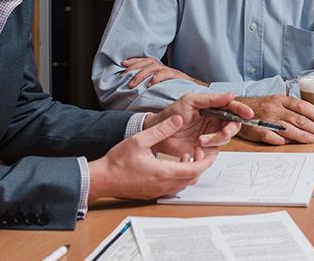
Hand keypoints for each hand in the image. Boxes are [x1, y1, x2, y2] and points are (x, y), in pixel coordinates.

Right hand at [87, 115, 215, 201]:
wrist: (102, 179)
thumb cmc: (117, 161)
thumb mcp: (140, 140)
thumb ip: (162, 130)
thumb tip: (178, 119)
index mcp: (164, 172)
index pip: (196, 169)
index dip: (206, 160)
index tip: (211, 150)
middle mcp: (165, 185)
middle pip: (194, 178)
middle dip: (201, 163)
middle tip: (200, 149)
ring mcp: (159, 191)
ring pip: (185, 183)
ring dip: (191, 170)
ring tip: (188, 154)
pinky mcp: (154, 193)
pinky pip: (175, 186)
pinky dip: (181, 175)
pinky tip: (175, 164)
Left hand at [122, 57, 207, 87]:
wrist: (200, 95)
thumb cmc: (180, 95)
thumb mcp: (162, 90)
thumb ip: (151, 88)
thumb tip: (135, 91)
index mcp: (161, 70)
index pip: (146, 60)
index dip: (134, 61)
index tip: (123, 64)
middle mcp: (166, 69)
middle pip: (148, 61)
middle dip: (134, 68)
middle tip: (124, 77)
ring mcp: (172, 72)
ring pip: (154, 66)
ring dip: (142, 74)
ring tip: (133, 84)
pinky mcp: (179, 77)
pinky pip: (167, 74)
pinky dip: (157, 78)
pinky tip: (150, 84)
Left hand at [144, 92, 253, 157]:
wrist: (159, 133)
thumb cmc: (172, 114)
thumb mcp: (191, 101)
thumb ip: (212, 99)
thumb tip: (231, 95)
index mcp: (213, 108)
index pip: (232, 108)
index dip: (241, 110)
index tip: (248, 114)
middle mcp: (214, 122)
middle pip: (233, 125)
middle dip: (230, 129)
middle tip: (224, 132)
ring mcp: (211, 135)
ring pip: (225, 139)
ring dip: (215, 140)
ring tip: (199, 140)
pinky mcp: (206, 149)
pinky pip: (215, 150)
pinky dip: (208, 149)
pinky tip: (196, 147)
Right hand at [235, 95, 313, 144]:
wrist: (235, 108)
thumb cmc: (259, 106)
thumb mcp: (275, 101)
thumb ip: (290, 109)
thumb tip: (310, 121)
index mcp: (280, 100)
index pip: (302, 106)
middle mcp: (274, 108)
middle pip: (298, 119)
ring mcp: (265, 119)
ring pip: (287, 128)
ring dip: (301, 135)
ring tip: (313, 140)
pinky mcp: (256, 130)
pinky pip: (270, 136)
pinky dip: (279, 140)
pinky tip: (288, 144)